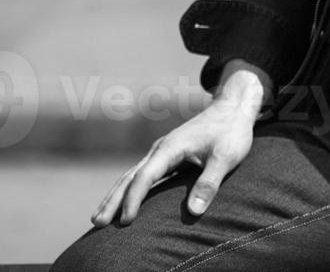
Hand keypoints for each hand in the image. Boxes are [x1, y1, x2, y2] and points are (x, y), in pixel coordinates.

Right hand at [90, 60, 269, 226]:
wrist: (233, 108)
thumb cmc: (231, 131)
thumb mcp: (226, 157)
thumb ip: (210, 182)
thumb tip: (194, 211)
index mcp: (171, 148)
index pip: (145, 177)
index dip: (134, 200)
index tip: (126, 221)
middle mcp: (160, 149)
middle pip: (130, 176)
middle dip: (113, 200)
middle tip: (96, 223)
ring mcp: (161, 152)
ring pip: (132, 175)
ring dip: (115, 196)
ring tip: (99, 218)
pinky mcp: (167, 156)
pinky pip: (141, 175)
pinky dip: (128, 189)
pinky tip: (122, 203)